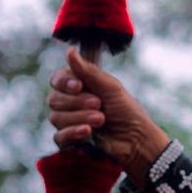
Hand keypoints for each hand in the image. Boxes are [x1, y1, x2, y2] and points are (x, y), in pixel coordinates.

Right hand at [47, 47, 169, 176]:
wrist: (137, 139)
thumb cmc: (127, 111)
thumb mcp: (110, 87)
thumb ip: (87, 71)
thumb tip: (69, 51)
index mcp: (79, 87)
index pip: (57, 80)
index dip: (64, 83)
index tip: (79, 86)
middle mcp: (70, 104)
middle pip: (54, 99)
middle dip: (77, 102)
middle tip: (99, 104)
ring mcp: (69, 122)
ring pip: (56, 118)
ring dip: (80, 117)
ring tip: (101, 119)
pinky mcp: (70, 141)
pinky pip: (59, 136)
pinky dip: (73, 133)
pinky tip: (88, 132)